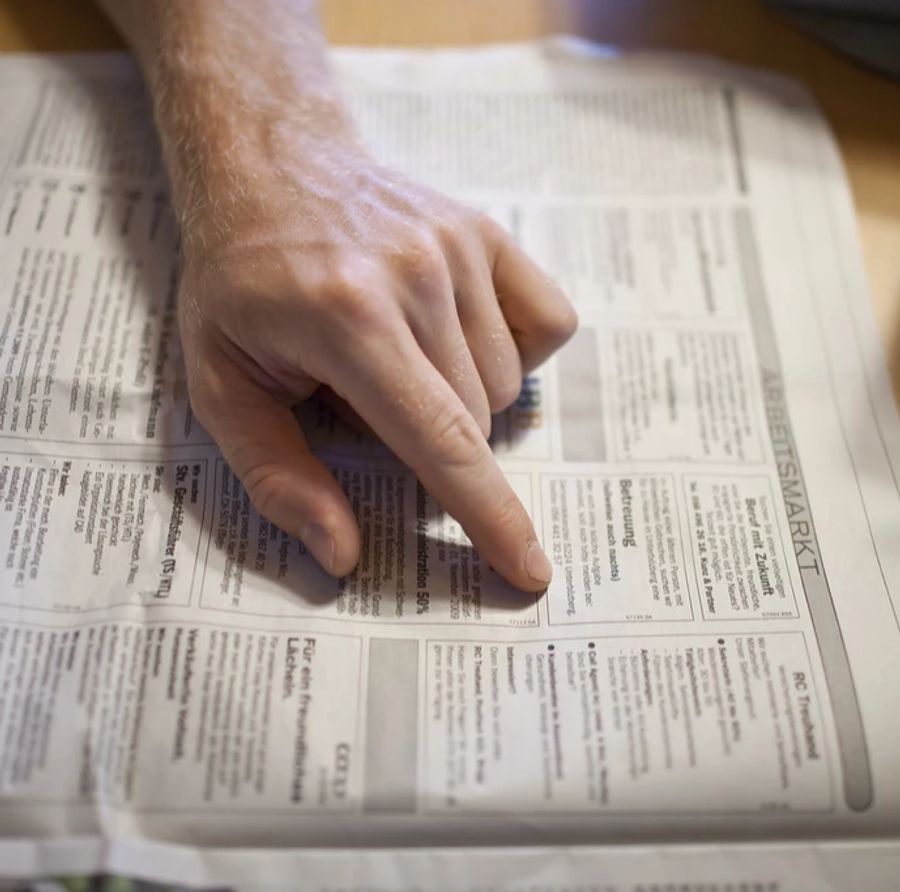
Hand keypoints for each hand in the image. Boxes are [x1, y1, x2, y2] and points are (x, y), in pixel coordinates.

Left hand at [178, 138, 576, 590]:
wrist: (270, 166)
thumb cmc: (239, 285)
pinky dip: (516, 354)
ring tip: (399, 354)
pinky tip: (457, 334)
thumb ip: (278, 477)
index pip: (441, 442)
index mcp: (348, 323)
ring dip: (460, 398)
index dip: (490, 518)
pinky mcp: (487, 232)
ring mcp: (461, 247)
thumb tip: (343, 554)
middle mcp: (417, 277)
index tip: (530, 572)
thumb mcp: (221, 386)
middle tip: (365, 392)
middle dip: (429, 440)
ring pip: (506, 384)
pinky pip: (548, 325)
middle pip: (474, 424)